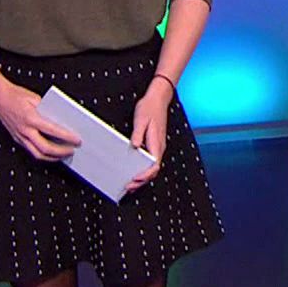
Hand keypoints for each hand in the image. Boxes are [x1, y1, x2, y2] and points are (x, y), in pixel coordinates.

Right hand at [0, 79, 81, 160]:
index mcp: (30, 118)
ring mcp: (19, 136)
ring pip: (37, 154)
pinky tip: (52, 152)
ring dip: (52, 157)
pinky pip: (31, 151)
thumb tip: (62, 120)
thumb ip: (47, 110)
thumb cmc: (16, 95)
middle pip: (45, 148)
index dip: (66, 137)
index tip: (77, 140)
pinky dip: (43, 154)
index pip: (53, 130)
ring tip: (64, 155)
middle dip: (61, 152)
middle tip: (72, 150)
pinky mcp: (17, 139)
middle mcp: (24, 130)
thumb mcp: (35, 98)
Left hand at [123, 77, 172, 192]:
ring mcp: (157, 147)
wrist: (158, 99)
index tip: (135, 180)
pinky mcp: (154, 145)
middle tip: (128, 187)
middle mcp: (159, 148)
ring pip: (151, 168)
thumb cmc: (150, 108)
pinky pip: (149, 161)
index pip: (154, 166)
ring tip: (129, 184)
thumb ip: (138, 134)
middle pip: (153, 171)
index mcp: (157, 144)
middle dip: (141, 181)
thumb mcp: (141, 120)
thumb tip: (134, 146)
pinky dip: (142, 170)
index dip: (145, 175)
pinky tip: (134, 171)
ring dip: (142, 177)